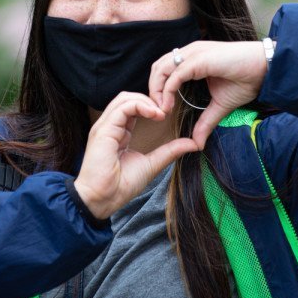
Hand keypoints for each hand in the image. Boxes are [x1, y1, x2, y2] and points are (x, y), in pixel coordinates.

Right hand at [72, 92, 198, 219]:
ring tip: (161, 112)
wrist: (103, 199)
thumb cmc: (121, 186)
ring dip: (146, 101)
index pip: (132, 107)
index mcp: (118, 133)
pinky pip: (122, 108)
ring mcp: (105, 127)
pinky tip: (154, 114)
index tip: (166, 115)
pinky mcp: (104, 130)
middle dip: (149, 99)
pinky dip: (140, 106)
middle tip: (166, 110)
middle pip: (127, 98)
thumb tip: (194, 144)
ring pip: (124, 98)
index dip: (150, 106)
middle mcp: (109, 127)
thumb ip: (170, 151)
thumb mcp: (152, 164)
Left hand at [147, 40, 266, 147]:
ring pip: (161, 69)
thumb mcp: (220, 106)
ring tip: (161, 110)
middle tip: (157, 111)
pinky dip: (167, 91)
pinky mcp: (199, 59)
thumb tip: (197, 143)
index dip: (159, 90)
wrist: (265, 69)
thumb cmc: (247, 80)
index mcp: (193, 59)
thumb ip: (206, 122)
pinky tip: (168, 106)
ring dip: (156, 91)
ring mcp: (193, 54)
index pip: (165, 70)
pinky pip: (175, 75)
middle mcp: (190, 53)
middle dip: (153, 90)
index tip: (163, 111)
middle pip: (157, 68)